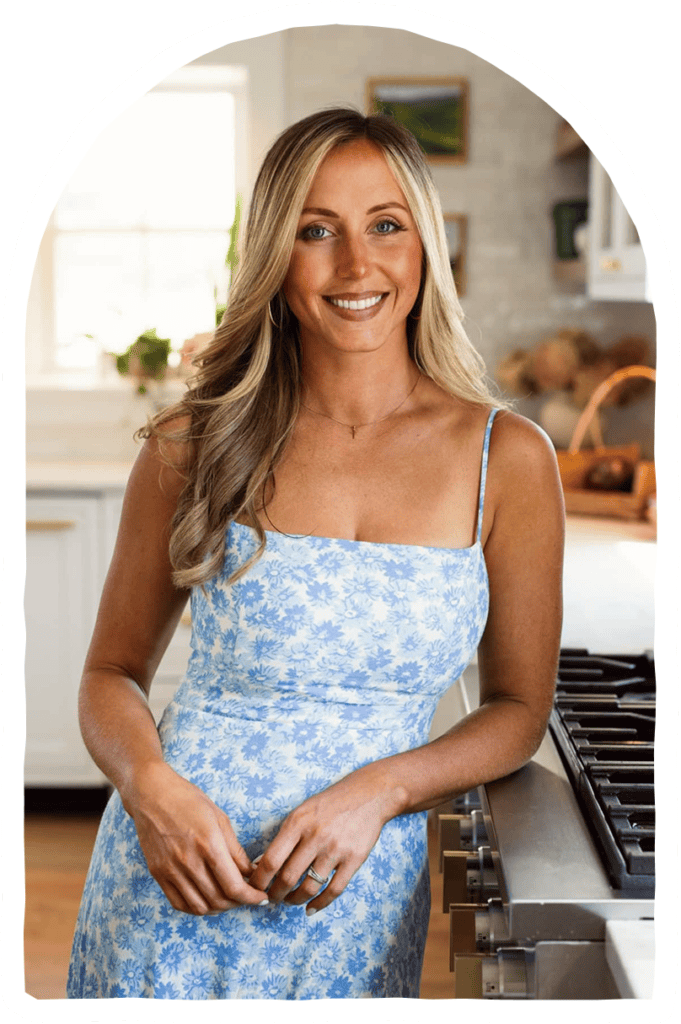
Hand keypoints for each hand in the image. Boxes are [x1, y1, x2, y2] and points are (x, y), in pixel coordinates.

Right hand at [125, 762, 268, 914]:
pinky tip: (206, 899)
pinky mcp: (158, 874)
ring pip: (200, 907)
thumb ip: (236, 850)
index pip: (234, 886)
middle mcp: (189, 861)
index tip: (261, 898)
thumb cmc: (188, 801)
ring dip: (218, 908)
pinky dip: (196, 908)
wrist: (151, 794)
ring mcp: (171, 870)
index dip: (251, 898)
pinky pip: (179, 903)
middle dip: (238, 903)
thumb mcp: (220, 818)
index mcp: (209, 844)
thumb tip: (251, 873)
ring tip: (228, 899)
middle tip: (247, 897)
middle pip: (218, 900)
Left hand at [249, 764, 403, 913]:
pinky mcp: (354, 859)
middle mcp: (316, 836)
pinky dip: (319, 904)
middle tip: (271, 898)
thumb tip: (261, 863)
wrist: (369, 794)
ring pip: (309, 887)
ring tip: (290, 901)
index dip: (259, 880)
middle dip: (275, 894)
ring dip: (295, 900)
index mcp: (298, 822)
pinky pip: (333, 890)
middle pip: (287, 877)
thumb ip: (284, 836)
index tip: (254, 888)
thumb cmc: (330, 803)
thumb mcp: (302, 811)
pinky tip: (311, 908)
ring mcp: (336, 849)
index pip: (271, 860)